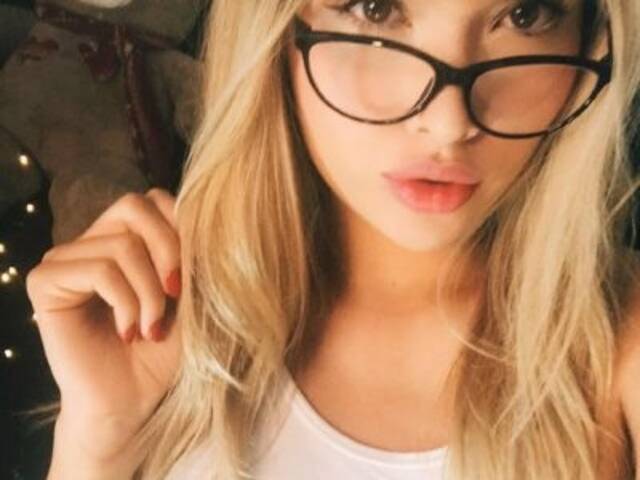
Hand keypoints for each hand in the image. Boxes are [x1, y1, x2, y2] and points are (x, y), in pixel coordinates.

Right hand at [26, 188, 182, 462]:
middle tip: (177, 295)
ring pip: (122, 245)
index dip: (182, 230)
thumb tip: (200, 215)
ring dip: (149, 293)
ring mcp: (66, 258)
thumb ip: (190, 253)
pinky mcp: (46, 282)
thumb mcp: (189, 294)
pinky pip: (99, 270)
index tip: (193, 279)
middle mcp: (92, 241)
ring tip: (151, 329)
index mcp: (125, 237)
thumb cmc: (161, 350)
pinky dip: (126, 303)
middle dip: (168, 250)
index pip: (154, 200)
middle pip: (135, 206)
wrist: (130, 400)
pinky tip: (128, 333)